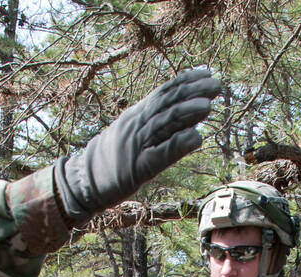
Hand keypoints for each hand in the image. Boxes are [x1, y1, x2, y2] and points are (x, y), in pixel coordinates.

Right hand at [54, 68, 220, 223]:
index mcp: (136, 115)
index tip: (206, 72)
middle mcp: (137, 125)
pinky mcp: (139, 167)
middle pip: (166, 102)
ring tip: (208, 106)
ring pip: (164, 123)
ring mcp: (137, 144)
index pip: (163, 92)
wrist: (84, 180)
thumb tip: (189, 120)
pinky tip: (196, 138)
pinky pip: (161, 153)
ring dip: (187, 113)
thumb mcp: (132, 133)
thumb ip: (156, 125)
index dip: (186, 81)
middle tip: (216, 84)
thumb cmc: (112, 158)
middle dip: (192, 91)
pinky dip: (179, 143)